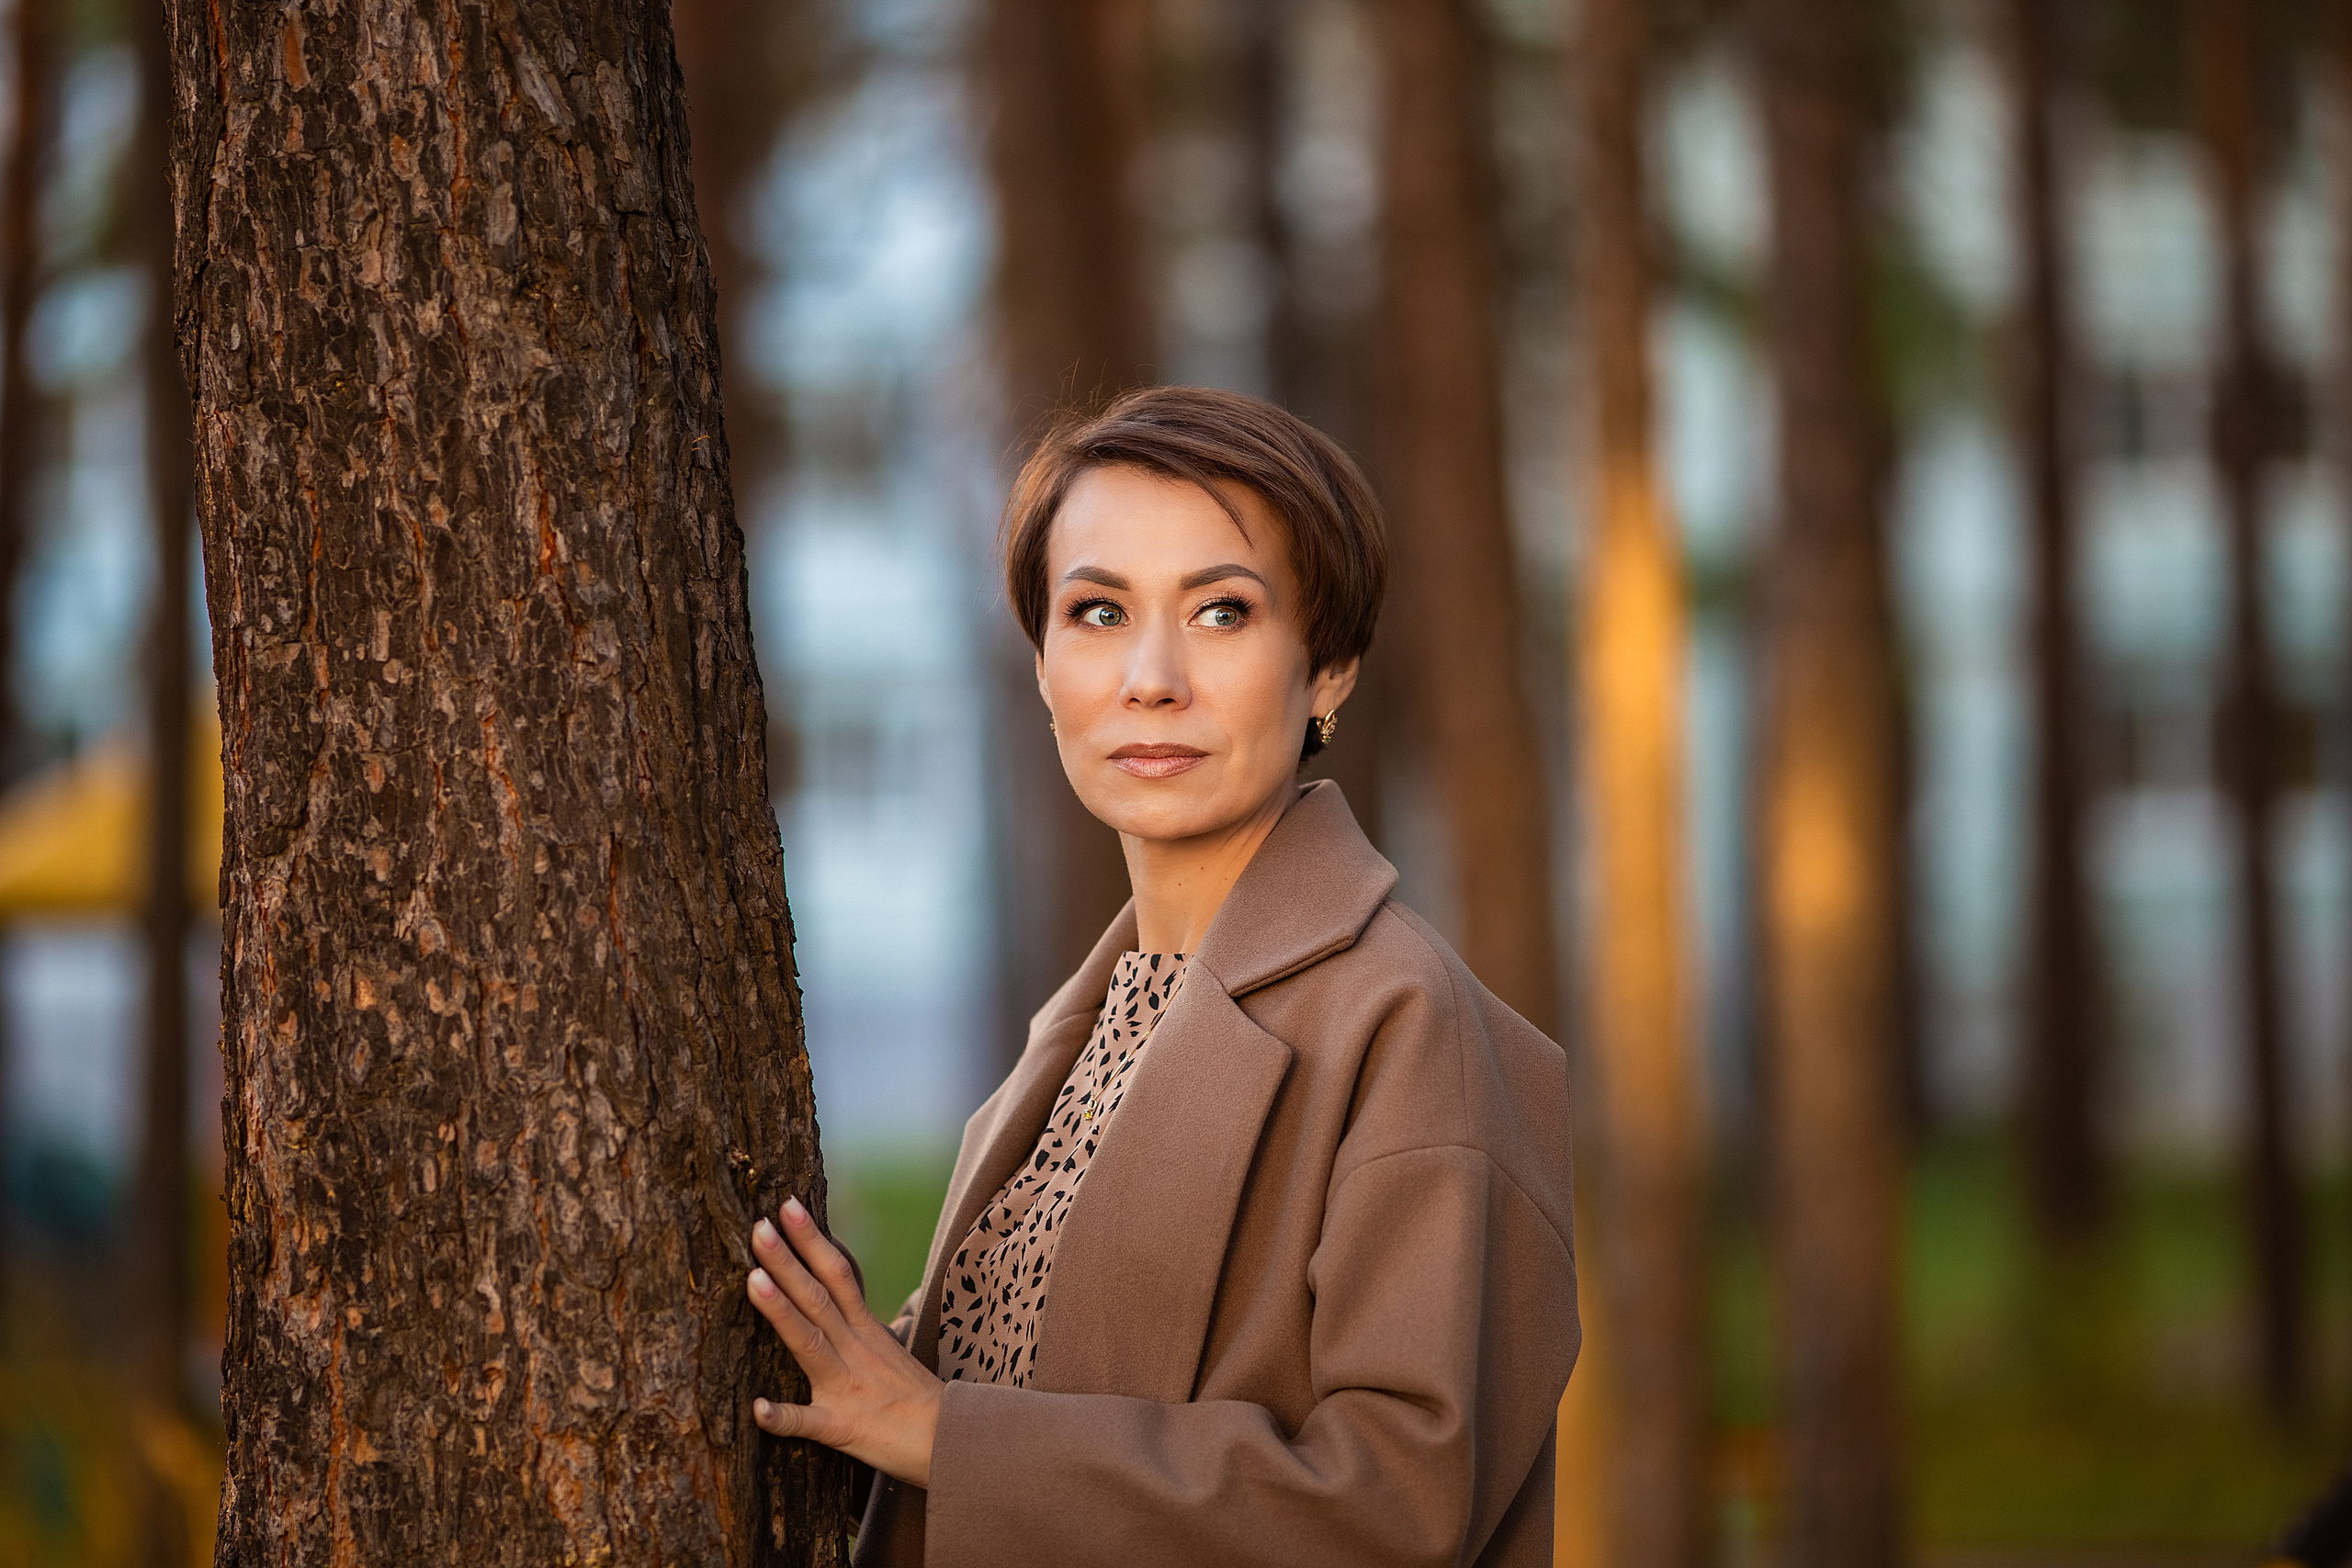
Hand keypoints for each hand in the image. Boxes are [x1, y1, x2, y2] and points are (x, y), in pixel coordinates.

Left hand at [747, 1195, 942, 1487]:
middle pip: (818, 1297)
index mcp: (864, 1330)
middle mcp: (854, 1349)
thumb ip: (853, 1324)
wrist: (949, 1441)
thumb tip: (825, 1297)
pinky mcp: (842, 1428)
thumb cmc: (913, 1397)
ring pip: (809, 1343)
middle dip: (786, 1261)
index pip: (837, 1273)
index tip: (786, 1205)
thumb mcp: (886, 1348)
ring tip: (751, 1280)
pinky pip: (808, 1423)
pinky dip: (782, 1417)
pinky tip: (757, 1409)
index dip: (812, 1239)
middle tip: (758, 1226)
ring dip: (780, 1312)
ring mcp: (847, 1387)